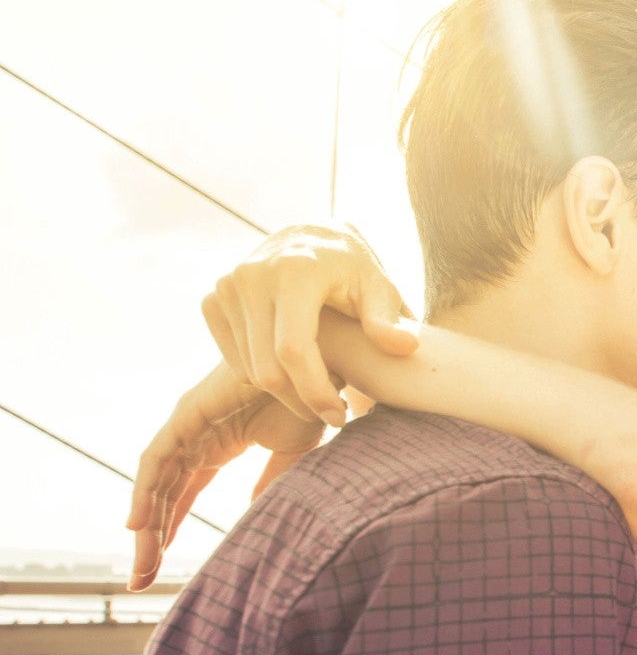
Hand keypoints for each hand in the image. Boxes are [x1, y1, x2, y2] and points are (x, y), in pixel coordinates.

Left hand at [126, 365, 326, 588]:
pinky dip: (145, 489)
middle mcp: (194, 436)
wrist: (323, 364)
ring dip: (145, 524)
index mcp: (215, 445)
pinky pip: (157, 458)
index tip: (157, 568)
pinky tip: (139, 523)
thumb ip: (271, 485)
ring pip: (155, 482)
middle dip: (150, 539)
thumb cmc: (312, 399)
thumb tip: (258, 519)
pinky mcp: (188, 414)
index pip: (180, 495)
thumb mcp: (292, 455)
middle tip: (141, 581)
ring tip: (141, 565)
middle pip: (161, 495)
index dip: (168, 530)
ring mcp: (189, 424)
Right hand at [201, 222, 419, 427]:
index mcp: (294, 271)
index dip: (315, 391)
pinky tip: (296, 367)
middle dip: (302, 401)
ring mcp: (227, 288)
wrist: (309, 238)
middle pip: (268, 369)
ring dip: (287, 391)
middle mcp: (252, 277)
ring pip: (250, 371)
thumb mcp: (379, 287)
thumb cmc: (352, 270)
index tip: (339, 416)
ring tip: (323, 381)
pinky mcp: (213, 301)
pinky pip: (236, 361)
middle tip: (335, 410)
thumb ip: (388, 319)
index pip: (294, 350)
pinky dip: (265, 375)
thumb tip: (405, 346)